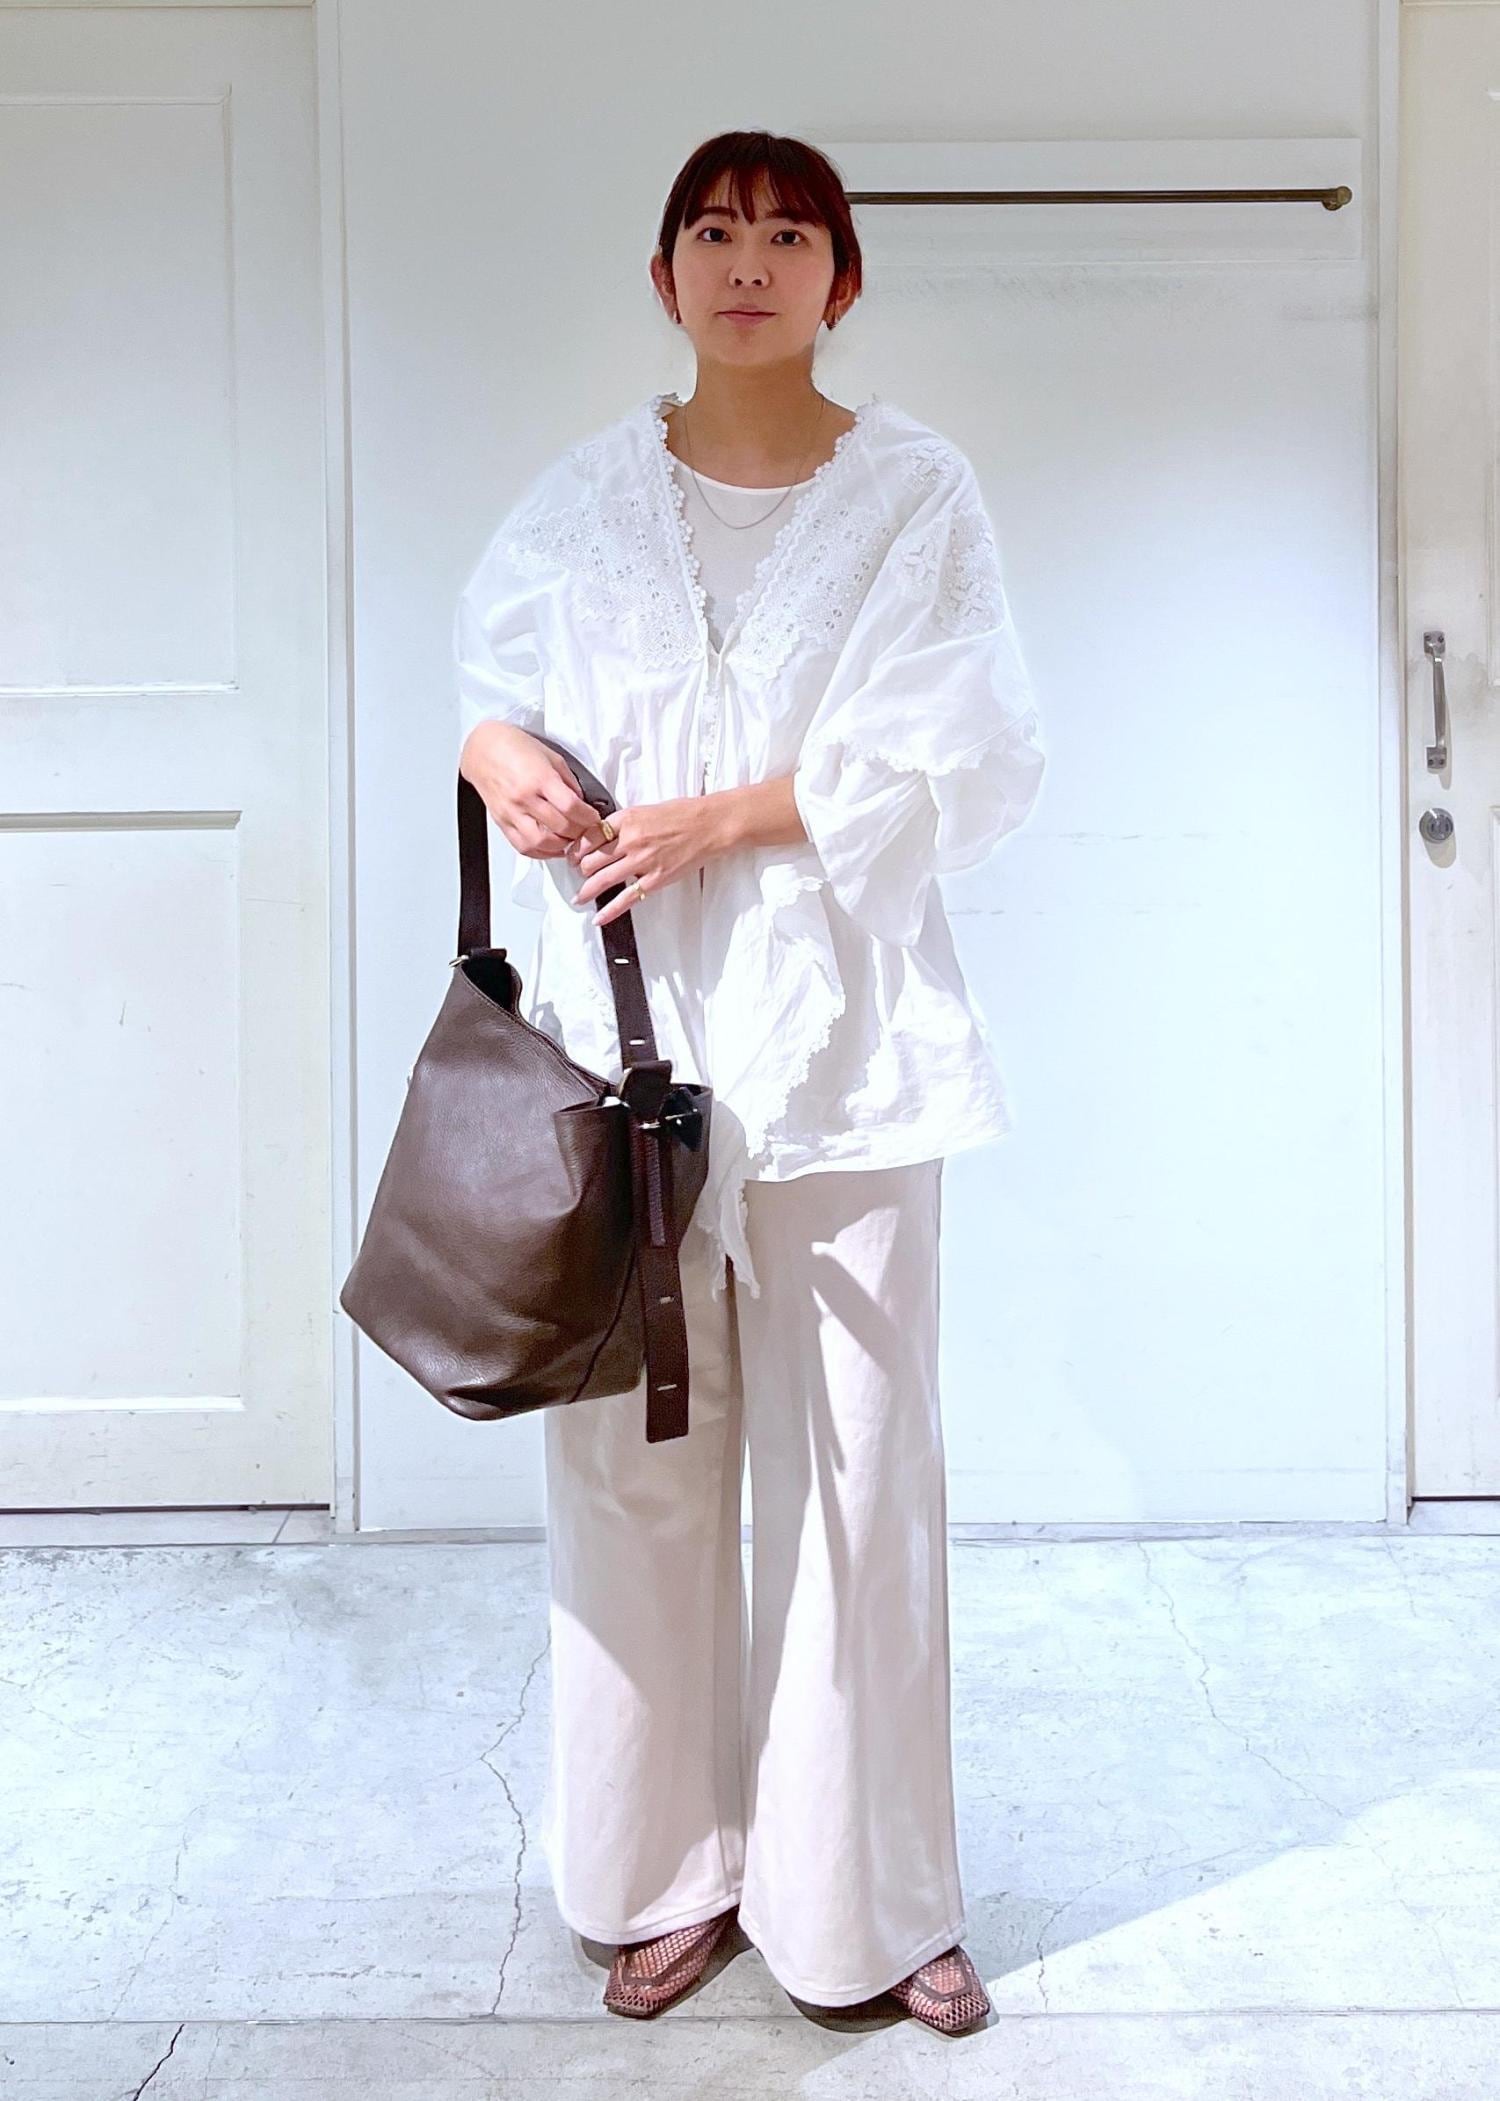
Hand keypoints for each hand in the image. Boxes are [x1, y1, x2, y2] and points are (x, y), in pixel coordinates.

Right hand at [460, 721, 610, 862]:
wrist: (483, 749)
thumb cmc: (515, 747)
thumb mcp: (551, 757)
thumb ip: (568, 782)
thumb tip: (582, 803)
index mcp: (539, 778)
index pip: (571, 807)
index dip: (588, 817)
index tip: (594, 818)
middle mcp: (524, 798)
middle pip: (560, 827)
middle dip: (579, 832)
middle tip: (586, 830)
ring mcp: (511, 812)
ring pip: (542, 842)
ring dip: (561, 846)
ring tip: (569, 838)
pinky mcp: (502, 822)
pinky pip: (523, 846)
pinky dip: (541, 852)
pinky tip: (550, 846)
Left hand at [571, 795, 730, 927]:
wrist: (711, 825)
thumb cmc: (684, 814)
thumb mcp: (647, 809)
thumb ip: (625, 822)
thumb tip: (605, 835)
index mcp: (627, 819)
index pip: (589, 836)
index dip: (577, 848)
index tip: (573, 854)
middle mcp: (630, 840)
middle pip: (591, 859)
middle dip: (580, 869)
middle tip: (577, 873)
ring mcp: (643, 861)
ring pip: (603, 879)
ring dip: (587, 890)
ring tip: (580, 896)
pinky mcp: (656, 879)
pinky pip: (627, 898)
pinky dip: (610, 910)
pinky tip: (599, 917)